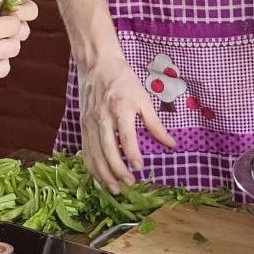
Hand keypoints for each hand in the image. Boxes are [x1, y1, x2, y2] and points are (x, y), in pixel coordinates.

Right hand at [76, 50, 176, 194]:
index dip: (132, 154)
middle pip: (108, 150)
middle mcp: (102, 118)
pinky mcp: (82, 126)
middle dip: (118, 171)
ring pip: (94, 154)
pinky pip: (86, 151)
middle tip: (130, 184)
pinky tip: (100, 177)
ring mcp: (90, 123)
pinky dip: (92, 167)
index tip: (140, 168)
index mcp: (120, 109)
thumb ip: (155, 124)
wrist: (96, 65)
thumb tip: (171, 144)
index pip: (126, 137)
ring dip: (104, 174)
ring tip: (115, 188)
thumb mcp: (143, 99)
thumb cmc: (123, 80)